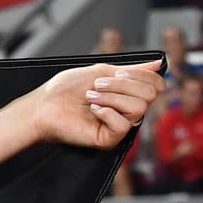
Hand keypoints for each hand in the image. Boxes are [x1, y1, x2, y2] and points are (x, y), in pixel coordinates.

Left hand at [22, 61, 163, 148]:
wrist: (44, 105)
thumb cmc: (65, 89)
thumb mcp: (101, 71)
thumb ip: (131, 69)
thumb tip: (158, 63)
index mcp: (127, 94)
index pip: (156, 85)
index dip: (142, 75)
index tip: (117, 72)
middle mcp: (126, 110)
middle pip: (150, 94)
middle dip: (122, 84)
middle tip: (97, 85)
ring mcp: (118, 125)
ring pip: (139, 108)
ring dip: (112, 97)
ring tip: (91, 97)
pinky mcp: (109, 139)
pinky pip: (124, 125)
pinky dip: (106, 112)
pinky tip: (92, 110)